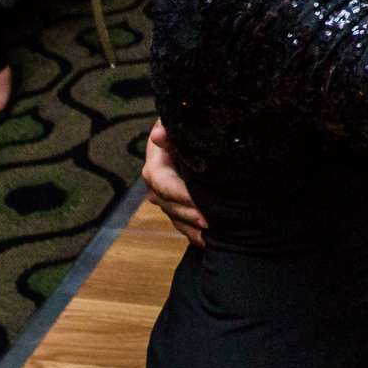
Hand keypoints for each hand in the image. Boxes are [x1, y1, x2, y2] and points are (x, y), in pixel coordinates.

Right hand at [143, 121, 206, 245]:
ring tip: (211, 235)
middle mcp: (157, 186)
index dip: (178, 194)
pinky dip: (194, 233)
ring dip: (192, 228)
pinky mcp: (177, 208)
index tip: (197, 201)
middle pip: (168, 204)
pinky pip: (183, 224)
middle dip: (189, 214)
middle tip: (210, 222)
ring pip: (175, 217)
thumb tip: (158, 135)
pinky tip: (208, 241)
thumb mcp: (178, 126)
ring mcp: (166, 199)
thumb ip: (170, 130)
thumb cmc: (185, 129)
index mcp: (156, 165)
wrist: (189, 139)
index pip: (162, 182)